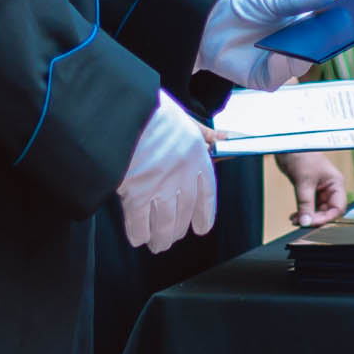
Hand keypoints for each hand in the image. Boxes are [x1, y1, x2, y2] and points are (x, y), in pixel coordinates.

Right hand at [117, 91, 216, 253]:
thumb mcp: (184, 118)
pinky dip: (139, 233)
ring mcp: (160, 187)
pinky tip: (138, 237)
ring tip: (156, 244)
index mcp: (198, 156)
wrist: (123, 110)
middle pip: (184, 213)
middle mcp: (183, 176)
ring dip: (160, 238)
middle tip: (171, 237)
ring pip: (164, 224)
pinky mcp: (136, 194)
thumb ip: (204, 135)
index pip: (207, 193)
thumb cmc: (150, 110)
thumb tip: (229, 136)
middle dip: (177, 229)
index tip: (201, 226)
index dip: (204, 213)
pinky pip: (139, 223)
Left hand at [198, 0, 338, 91]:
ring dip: (309, 52)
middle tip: (349, 27)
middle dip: (335, 38)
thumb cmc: (243, 5)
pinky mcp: (265, 77)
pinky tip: (284, 53)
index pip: (330, 25)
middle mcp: (297, 45)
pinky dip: (284, 64)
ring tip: (317, 40)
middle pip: (322, 47)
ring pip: (304, 62)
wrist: (206, 20)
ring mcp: (282, 62)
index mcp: (303, 23)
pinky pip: (281, 74)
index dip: (347, 21)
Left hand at [277, 151, 347, 226]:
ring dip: (307, 216)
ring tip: (295, 220)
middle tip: (302, 223)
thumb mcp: (304, 182)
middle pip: (327, 211)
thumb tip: (306, 222)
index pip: (338, 208)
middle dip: (314, 218)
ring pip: (317, 210)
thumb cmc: (301, 156)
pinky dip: (302, 212)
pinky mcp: (309, 189)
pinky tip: (294, 216)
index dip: (326, 218)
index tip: (312, 223)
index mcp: (336, 183)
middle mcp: (330, 188)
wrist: (288, 146)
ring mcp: (319, 189)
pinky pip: (308, 205)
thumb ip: (305, 204)